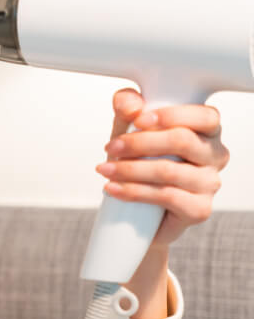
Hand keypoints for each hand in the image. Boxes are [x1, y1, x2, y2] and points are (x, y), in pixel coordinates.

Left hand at [96, 88, 229, 247]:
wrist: (137, 211)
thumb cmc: (139, 161)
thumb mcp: (128, 129)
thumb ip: (127, 107)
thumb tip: (131, 107)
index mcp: (206, 131)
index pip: (204, 116)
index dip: (171, 116)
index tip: (138, 120)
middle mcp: (215, 155)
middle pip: (182, 141)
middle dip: (140, 143)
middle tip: (111, 147)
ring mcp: (210, 184)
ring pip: (169, 171)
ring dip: (130, 170)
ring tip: (104, 170)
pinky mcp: (199, 209)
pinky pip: (167, 197)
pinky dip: (133, 192)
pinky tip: (113, 188)